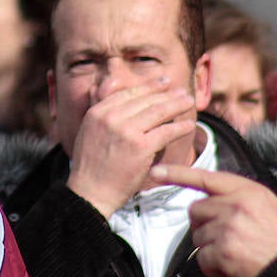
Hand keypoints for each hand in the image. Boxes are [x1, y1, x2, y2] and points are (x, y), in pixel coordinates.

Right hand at [65, 84, 197, 217]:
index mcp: (97, 112)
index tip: (163, 83)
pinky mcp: (140, 147)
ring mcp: (126, 131)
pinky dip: (179, 127)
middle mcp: (110, 117)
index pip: (128, 93)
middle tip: (180, 91)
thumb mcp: (88, 132)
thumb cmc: (91, 167)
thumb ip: (104, 116)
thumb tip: (123, 101)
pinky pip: (165, 132)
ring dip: (176, 105)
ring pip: (158, 112)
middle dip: (166, 93)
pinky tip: (188, 125)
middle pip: (145, 100)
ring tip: (188, 102)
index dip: (149, 86)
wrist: (89, 192)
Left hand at [150, 165, 276, 276]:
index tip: (156, 173)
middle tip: (225, 239)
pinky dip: (213, 269)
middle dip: (204, 226)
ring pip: (197, 237)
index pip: (206, 178)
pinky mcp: (223, 250)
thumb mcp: (267, 206)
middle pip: (196, 211)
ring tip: (236, 255)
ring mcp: (228, 227)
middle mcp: (236, 204)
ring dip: (211, 250)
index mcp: (248, 190)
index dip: (178, 174)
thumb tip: (210, 202)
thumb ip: (238, 198)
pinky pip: (202, 260)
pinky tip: (232, 269)